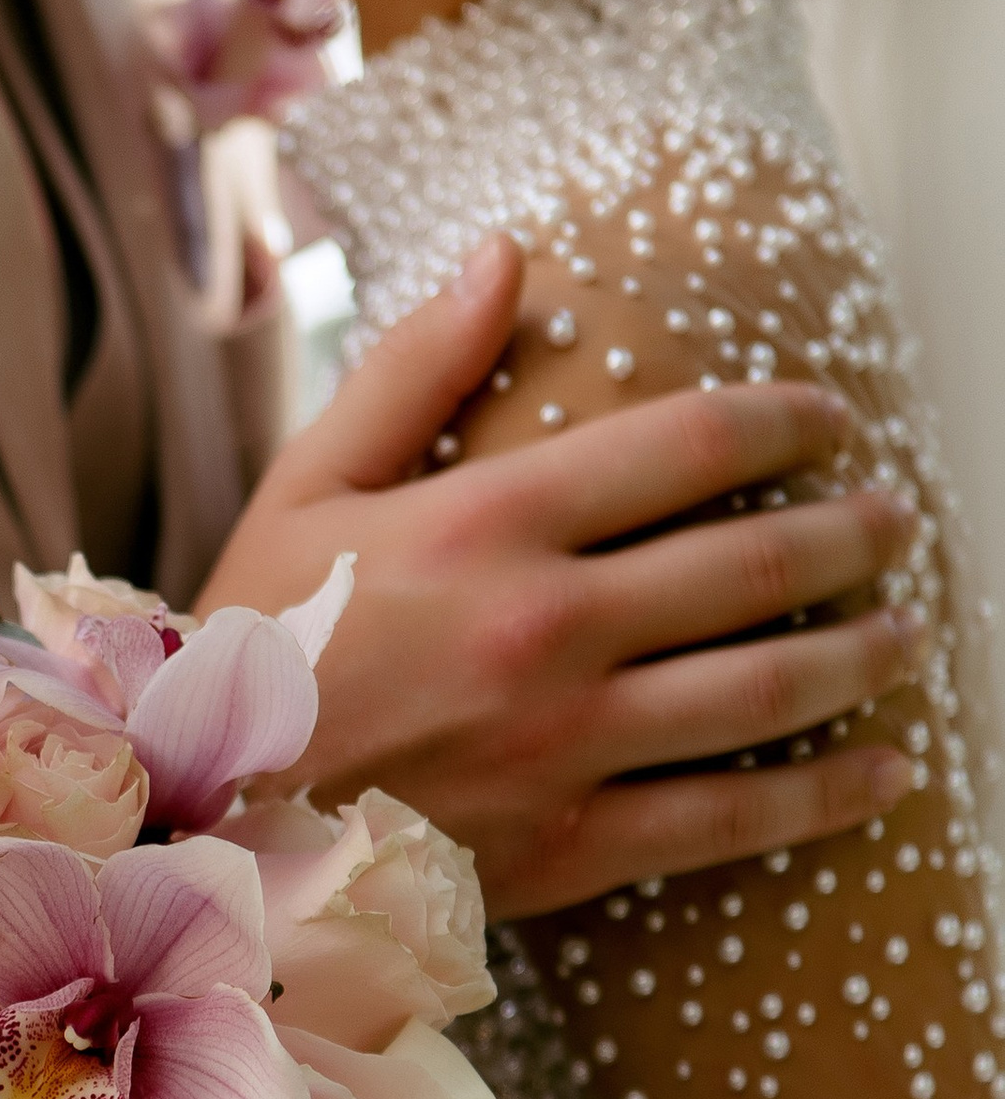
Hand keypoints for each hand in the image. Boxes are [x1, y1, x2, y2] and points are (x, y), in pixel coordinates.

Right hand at [201, 234, 921, 916]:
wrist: (195, 830)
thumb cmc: (242, 657)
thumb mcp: (304, 491)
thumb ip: (412, 372)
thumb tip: (509, 255)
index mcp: (493, 522)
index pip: (696, 444)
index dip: (792, 421)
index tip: (833, 422)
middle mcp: (550, 627)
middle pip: (757, 566)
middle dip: (851, 538)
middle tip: (893, 526)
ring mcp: (568, 743)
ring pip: (766, 689)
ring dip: (860, 657)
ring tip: (903, 633)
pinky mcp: (570, 844)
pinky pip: (730, 818)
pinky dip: (823, 796)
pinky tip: (884, 774)